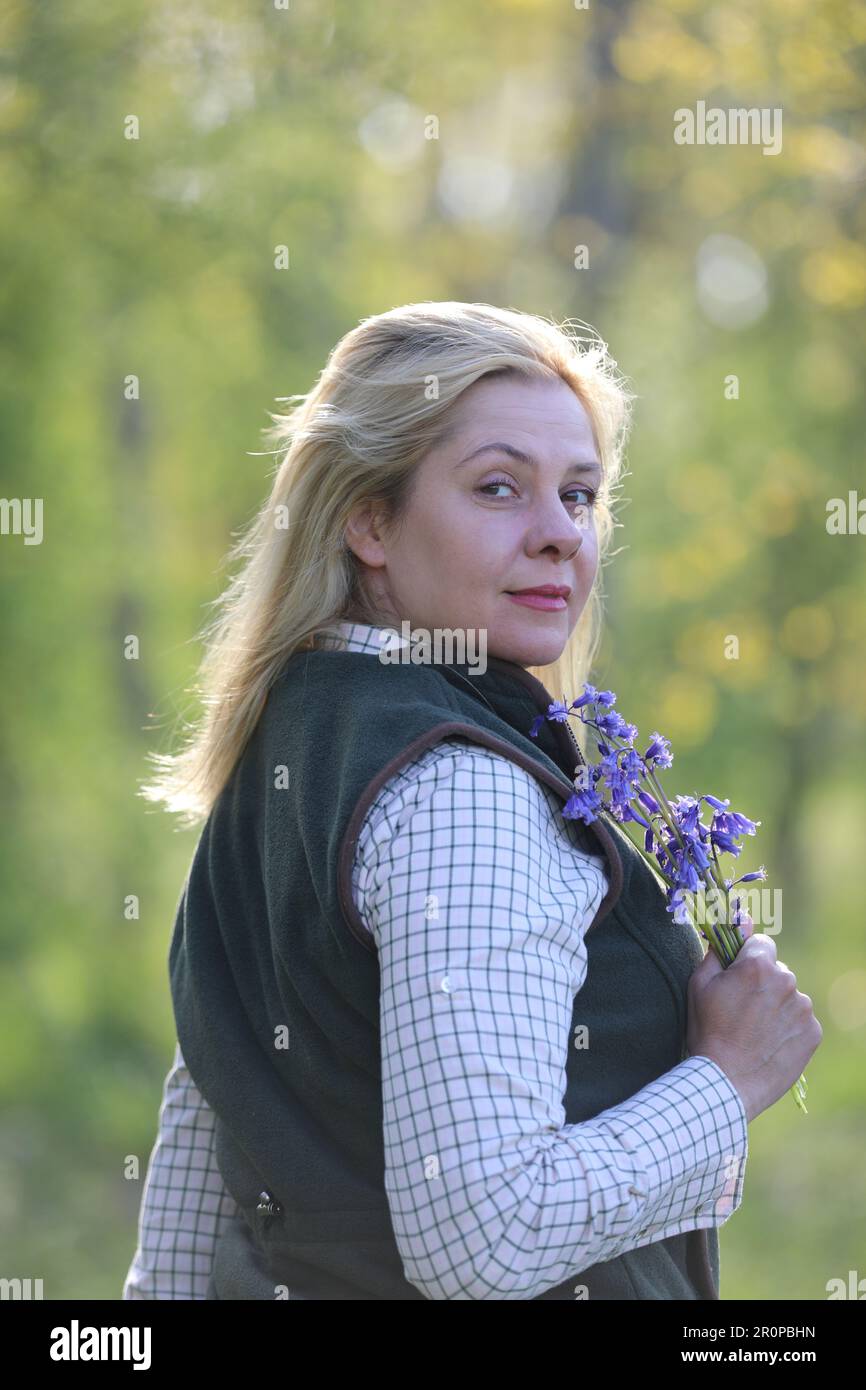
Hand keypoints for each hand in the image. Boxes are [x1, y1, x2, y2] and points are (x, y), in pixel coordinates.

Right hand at [687, 915, 822, 1122]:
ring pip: (789, 996)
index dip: (747, 960)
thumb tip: (740, 918)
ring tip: (753, 1031)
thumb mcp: (700, 983)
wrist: (725, 1082)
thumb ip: (721, 947)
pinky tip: (768, 1043)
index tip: (737, 978)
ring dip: (775, 1006)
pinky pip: (800, 1020)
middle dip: (762, 983)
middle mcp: (787, 981)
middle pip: (776, 970)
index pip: (761, 944)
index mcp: (759, 965)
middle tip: (741, 1010)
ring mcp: (802, 1008)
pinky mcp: (813, 1032)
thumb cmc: (706, 1031)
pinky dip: (787, 1027)